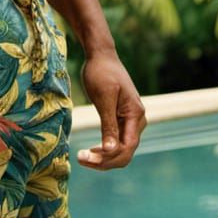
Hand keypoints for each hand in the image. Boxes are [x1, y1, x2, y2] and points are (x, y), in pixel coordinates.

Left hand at [77, 51, 146, 169]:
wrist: (101, 56)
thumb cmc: (101, 73)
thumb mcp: (103, 98)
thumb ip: (109, 125)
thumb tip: (110, 150)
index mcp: (135, 114)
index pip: (127, 147)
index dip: (108, 158)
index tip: (85, 157)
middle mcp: (137, 120)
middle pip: (125, 152)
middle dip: (104, 161)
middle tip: (80, 158)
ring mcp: (131, 120)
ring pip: (121, 150)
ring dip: (104, 158)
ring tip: (82, 156)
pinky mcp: (122, 119)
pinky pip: (117, 141)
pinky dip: (104, 150)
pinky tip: (90, 150)